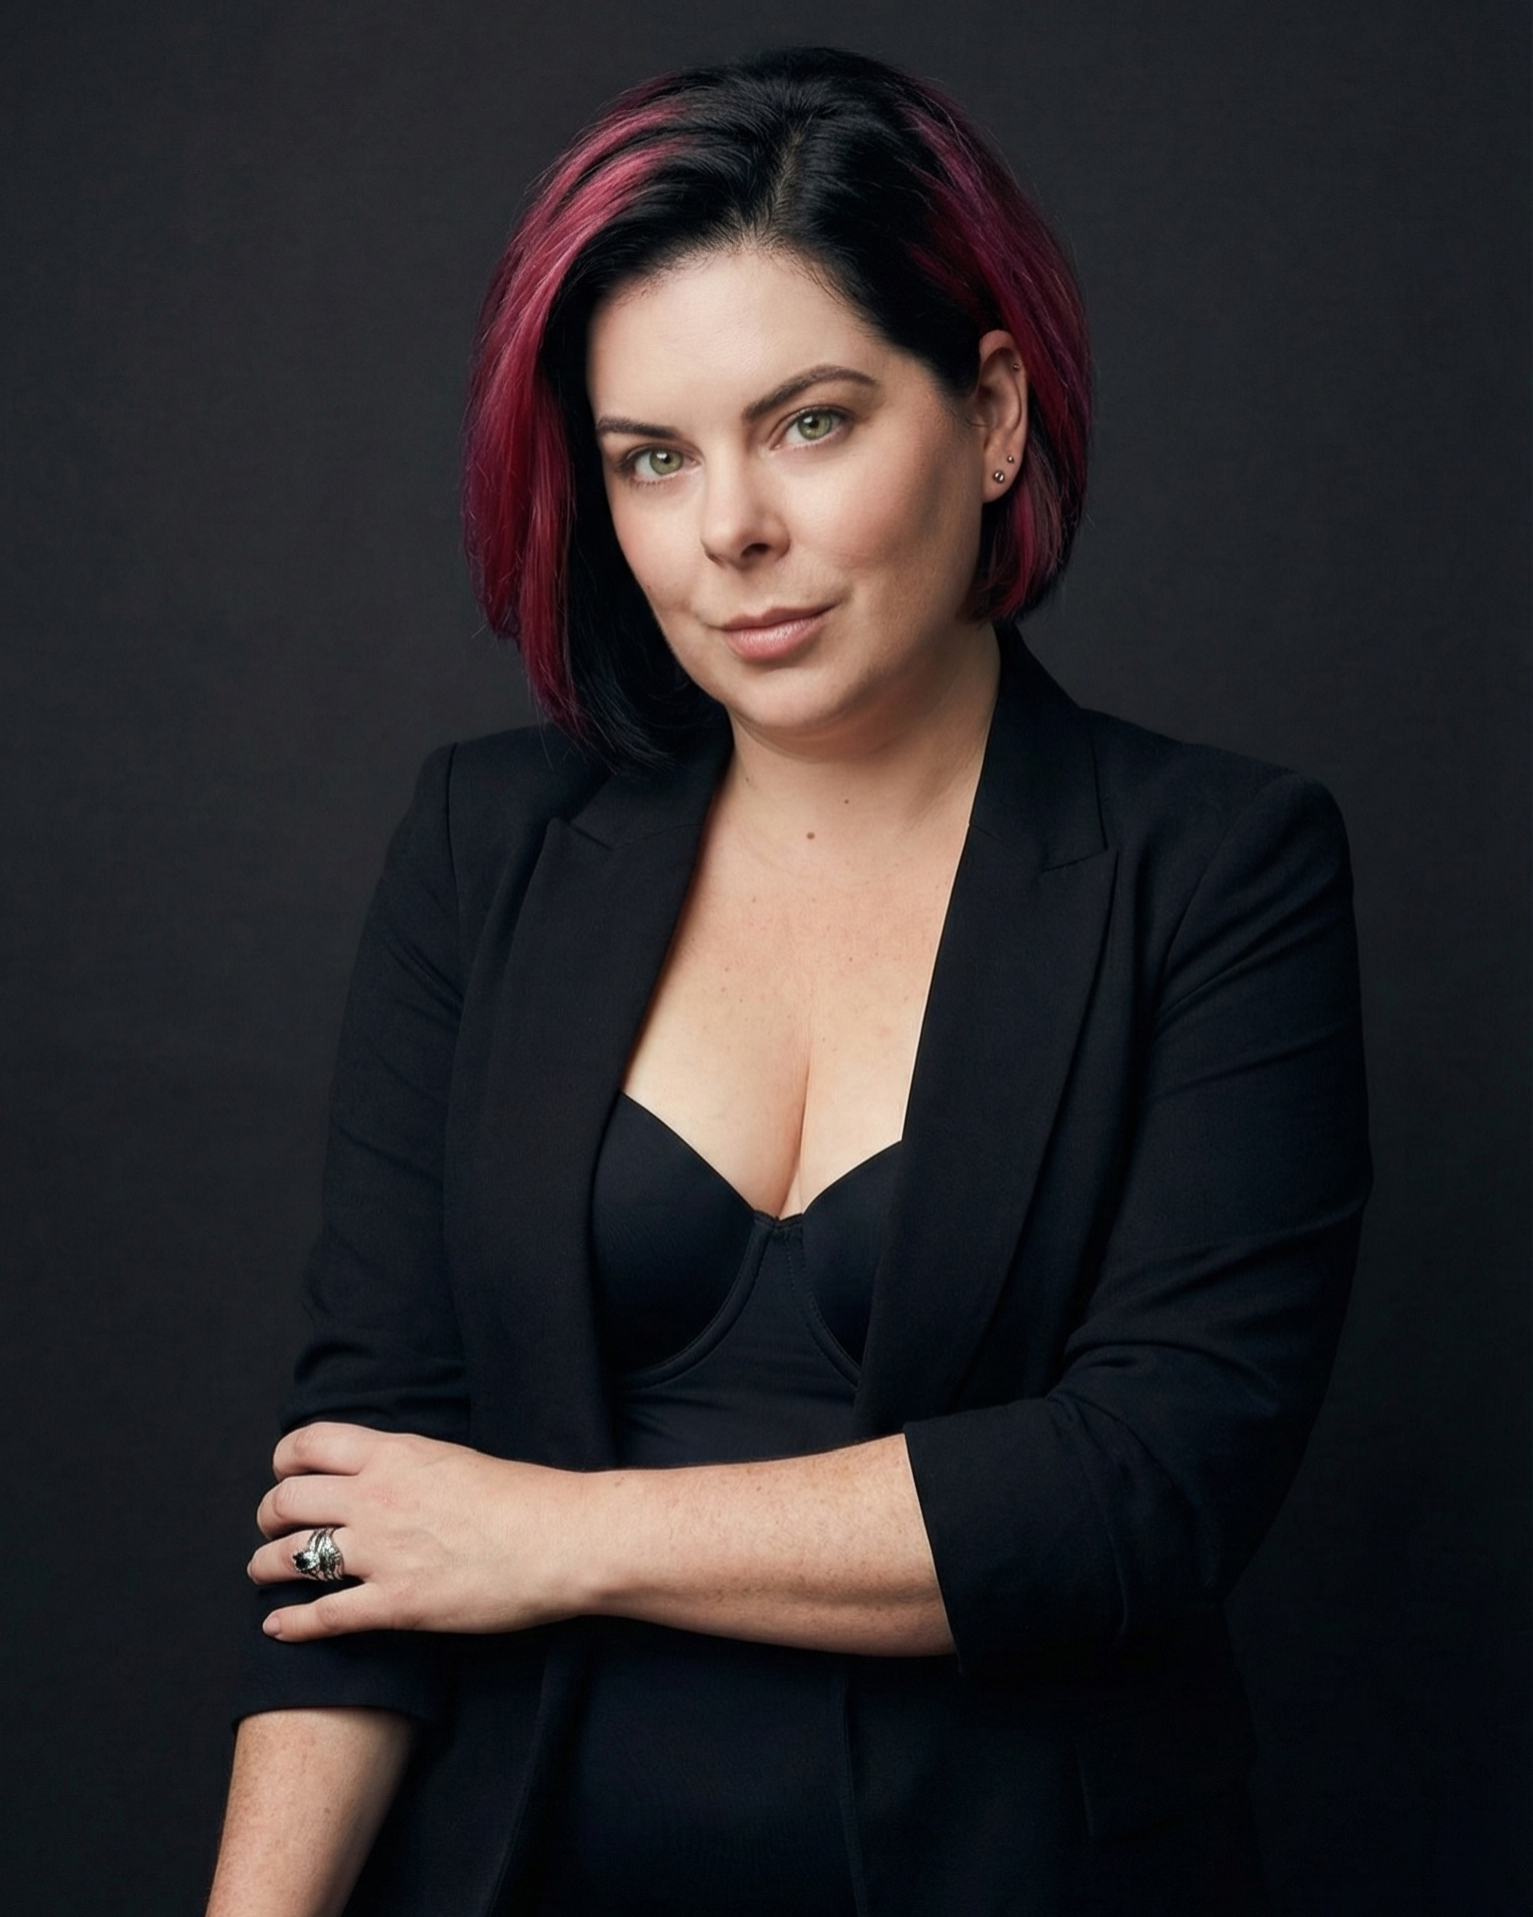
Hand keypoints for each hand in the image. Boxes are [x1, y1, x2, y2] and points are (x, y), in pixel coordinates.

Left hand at [248, 1422, 587, 1641]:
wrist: (561, 1538)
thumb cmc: (524, 1497)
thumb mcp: (454, 1459)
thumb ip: (409, 1465)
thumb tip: (386, 1474)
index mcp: (394, 1454)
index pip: (309, 1444)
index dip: (284, 1460)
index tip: (284, 1473)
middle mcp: (375, 1498)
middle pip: (287, 1500)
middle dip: (268, 1514)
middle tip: (271, 1526)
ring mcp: (381, 1553)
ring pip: (290, 1556)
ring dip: (265, 1565)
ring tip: (262, 1570)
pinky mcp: (395, 1605)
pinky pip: (322, 1615)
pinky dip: (290, 1624)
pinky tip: (277, 1627)